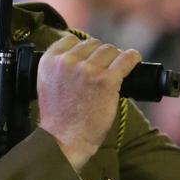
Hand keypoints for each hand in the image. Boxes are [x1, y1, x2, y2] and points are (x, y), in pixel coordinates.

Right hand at [37, 34, 140, 170]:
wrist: (63, 140)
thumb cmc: (58, 119)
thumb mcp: (46, 84)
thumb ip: (58, 67)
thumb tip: (81, 56)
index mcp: (49, 61)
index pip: (70, 40)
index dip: (83, 49)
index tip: (89, 58)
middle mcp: (67, 61)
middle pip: (92, 44)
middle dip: (99, 55)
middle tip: (103, 69)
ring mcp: (87, 70)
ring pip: (109, 50)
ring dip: (114, 58)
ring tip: (116, 69)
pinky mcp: (106, 80)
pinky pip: (126, 59)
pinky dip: (132, 58)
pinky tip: (134, 59)